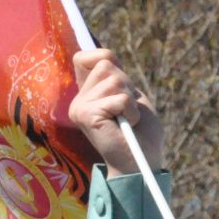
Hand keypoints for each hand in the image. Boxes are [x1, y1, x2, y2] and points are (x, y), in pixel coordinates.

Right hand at [69, 48, 164, 172]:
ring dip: (130, 99)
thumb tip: (106, 55)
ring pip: (114, 79)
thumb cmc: (140, 132)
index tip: (119, 83)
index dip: (105, 58)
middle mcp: (78, 99)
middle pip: (106, 64)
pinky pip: (120, 98)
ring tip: (127, 119)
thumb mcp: (130, 96)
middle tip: (127, 109)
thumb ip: (116, 77)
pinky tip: (127, 126)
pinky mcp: (85, 115)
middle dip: (126, 84)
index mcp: (87, 94)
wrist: (140, 163)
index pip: (85, 56)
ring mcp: (79, 107)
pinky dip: (131, 111)